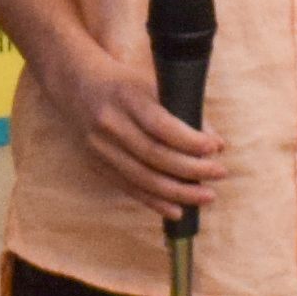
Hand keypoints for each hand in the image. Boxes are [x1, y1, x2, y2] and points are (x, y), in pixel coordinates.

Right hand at [34, 32, 221, 218]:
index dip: (190, 141)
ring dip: (179, 192)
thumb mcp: (150, 86)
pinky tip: (178, 210)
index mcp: (125, 97)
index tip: (215, 148)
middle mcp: (110, 123)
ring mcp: (100, 147)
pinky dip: (155, 202)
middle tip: (219, 173)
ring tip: (206, 196)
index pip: (161, 125)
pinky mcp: (97, 164)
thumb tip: (215, 144)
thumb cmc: (123, 85)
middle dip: (192, 169)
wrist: (76, 85)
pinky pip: (129, 188)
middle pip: (155, 155)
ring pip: (143, 178)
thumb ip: (181, 112)